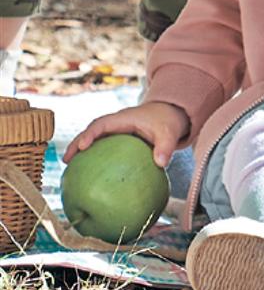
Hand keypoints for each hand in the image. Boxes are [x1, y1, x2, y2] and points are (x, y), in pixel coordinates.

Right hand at [63, 102, 189, 167]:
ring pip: (94, 138)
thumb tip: (161, 163)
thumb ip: (166, 147)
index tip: (83, 147)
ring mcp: (116, 131)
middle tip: (66, 160)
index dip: (90, 134)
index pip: (102, 124)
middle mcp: (117, 123)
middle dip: (77, 143)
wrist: (171, 114)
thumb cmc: (168, 121)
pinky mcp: (119, 139)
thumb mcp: (169, 133)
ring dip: (81, 150)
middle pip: (91, 131)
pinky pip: (102, 147)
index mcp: (125, 118)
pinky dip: (93, 157)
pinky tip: (89, 174)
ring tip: (69, 168)